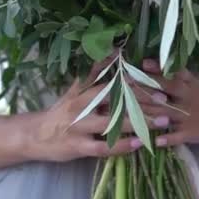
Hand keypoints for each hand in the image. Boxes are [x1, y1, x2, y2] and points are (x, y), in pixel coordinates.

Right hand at [23, 59, 168, 161]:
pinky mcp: (78, 147)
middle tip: (165, 100)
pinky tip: (138, 144)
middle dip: (142, 100)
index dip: (135, 80)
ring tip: (161, 123)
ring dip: (138, 123)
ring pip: (112, 124)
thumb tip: (113, 50)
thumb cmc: (61, 111)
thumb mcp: (75, 90)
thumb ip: (94, 73)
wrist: (34, 135)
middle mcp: (81, 106)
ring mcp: (79, 127)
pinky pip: (103, 147)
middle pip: (115, 100)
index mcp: (83, 90)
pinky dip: (121, 146)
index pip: (112, 82)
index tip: (156, 79)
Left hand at [138, 59, 198, 163]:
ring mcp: (189, 116)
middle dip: (147, 88)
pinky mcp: (191, 133)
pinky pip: (178, 137)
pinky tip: (155, 140)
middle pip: (168, 91)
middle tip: (126, 84)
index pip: (174, 74)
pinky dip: (168, 138)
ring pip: (168, 113)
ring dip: (150, 111)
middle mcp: (189, 98)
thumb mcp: (194, 85)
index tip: (143, 63)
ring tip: (130, 110)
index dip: (159, 69)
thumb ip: (176, 76)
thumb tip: (148, 62)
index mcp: (190, 85)